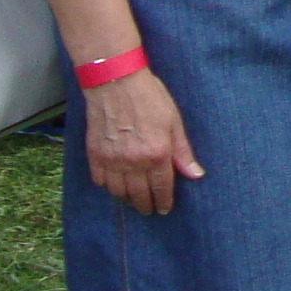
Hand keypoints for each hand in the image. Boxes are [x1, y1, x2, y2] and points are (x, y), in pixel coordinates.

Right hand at [86, 71, 202, 215]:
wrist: (115, 80)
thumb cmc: (149, 96)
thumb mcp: (173, 121)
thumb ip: (182, 151)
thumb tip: (195, 175)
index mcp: (156, 154)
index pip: (161, 188)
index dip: (163, 202)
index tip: (164, 209)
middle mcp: (133, 162)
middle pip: (138, 195)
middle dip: (145, 206)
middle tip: (149, 209)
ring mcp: (111, 159)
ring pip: (118, 192)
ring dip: (126, 199)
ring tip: (133, 199)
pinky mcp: (94, 153)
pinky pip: (99, 180)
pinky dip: (107, 186)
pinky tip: (114, 184)